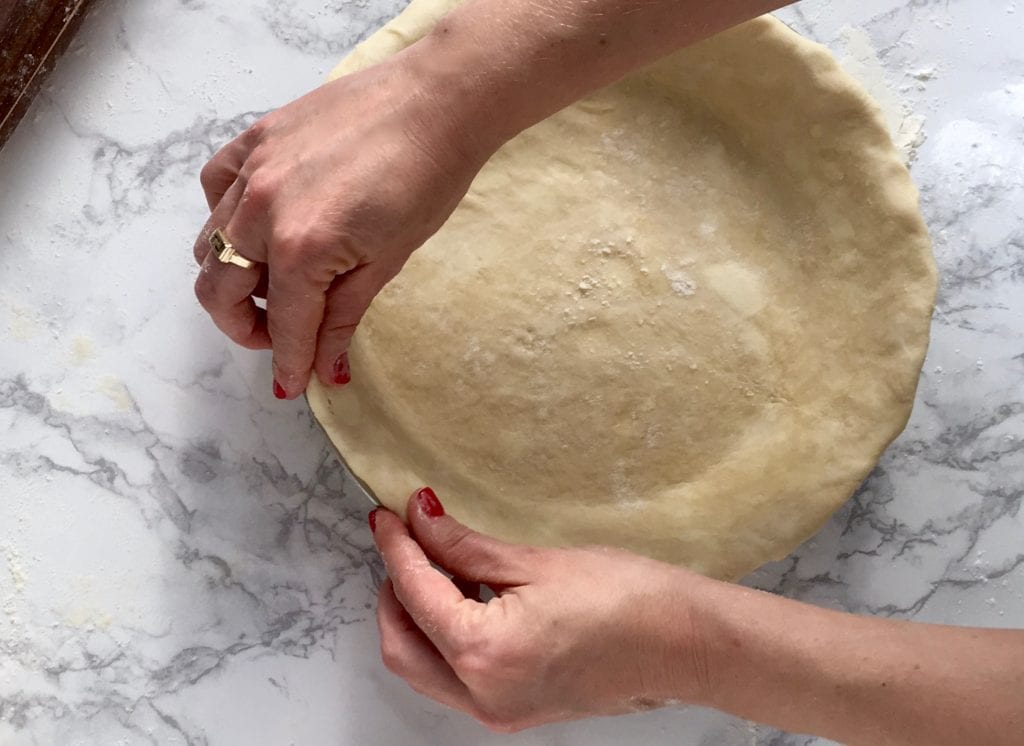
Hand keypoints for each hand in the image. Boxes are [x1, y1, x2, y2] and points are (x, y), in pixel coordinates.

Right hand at [193, 51, 494, 397]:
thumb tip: (325, 368)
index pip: (283, 325)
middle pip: (220, 291)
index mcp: (301, 249)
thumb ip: (343, 318)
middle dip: (245, 328)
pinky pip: (215, 187)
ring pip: (210, 244)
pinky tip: (258, 224)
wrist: (437, 102)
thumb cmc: (427, 180)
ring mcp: (252, 170)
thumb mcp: (387, 262)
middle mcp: (262, 211)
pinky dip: (225, 216)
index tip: (292, 385)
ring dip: (233, 277)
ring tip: (277, 282)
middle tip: (280, 338)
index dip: (289, 363)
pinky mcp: (254, 139)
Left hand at [369, 488, 717, 732]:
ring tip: (434, 564)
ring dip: (416, 616)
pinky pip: (455, 677)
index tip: (389, 516)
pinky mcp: (515, 709)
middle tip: (404, 542)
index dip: (396, 547)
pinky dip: (445, 638)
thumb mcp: (535, 561)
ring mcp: (498, 710)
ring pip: (422, 667)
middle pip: (401, 644)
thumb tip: (423, 520)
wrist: (682, 643)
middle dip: (393, 591)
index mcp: (484, 654)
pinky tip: (464, 598)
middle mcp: (483, 695)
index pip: (414, 593)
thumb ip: (465, 546)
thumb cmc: (627, 600)